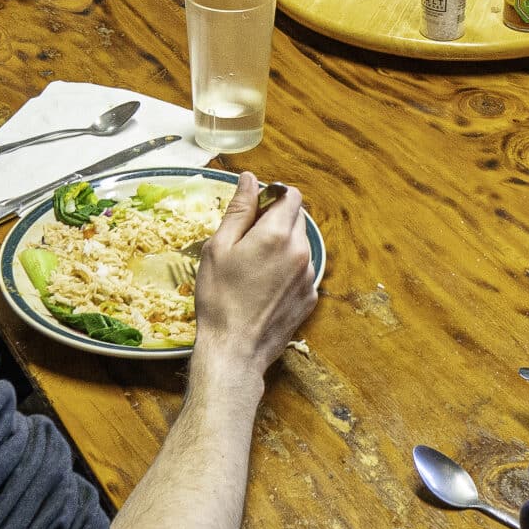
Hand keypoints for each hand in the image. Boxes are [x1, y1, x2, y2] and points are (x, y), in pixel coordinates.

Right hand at [191, 175, 316, 374]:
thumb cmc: (219, 298)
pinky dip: (287, 270)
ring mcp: (308, 276)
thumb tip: (249, 178)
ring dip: (282, 246)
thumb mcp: (219, 247)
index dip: (272, 197)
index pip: (290, 195)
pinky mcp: (310, 297)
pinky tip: (263, 287)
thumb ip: (239, 208)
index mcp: (277, 234)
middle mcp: (301, 251)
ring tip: (254, 269)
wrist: (234, 350)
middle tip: (246, 243)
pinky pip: (301, 270)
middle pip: (296, 219)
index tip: (253, 212)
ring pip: (299, 245)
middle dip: (275, 221)